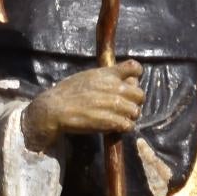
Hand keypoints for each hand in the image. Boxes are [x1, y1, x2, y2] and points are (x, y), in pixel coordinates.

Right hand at [20, 60, 144, 150]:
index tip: (130, 83)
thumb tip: (121, 79)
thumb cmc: (68, 92)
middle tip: (125, 106)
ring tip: (119, 117)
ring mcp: (114, 105)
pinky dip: (124, 127)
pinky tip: (115, 126)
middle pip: (140, 94)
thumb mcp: (88, 76)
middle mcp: (115, 87)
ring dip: (129, 116)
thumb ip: (106, 76)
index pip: (135, 68)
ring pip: (136, 111)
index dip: (136, 76)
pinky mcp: (111, 121)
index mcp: (108, 74)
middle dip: (134, 101)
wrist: (55, 108)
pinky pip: (129, 125)